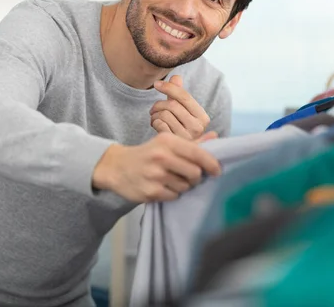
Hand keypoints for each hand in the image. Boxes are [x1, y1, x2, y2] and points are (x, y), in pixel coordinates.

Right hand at [92, 132, 220, 201]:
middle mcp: (161, 156)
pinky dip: (172, 194)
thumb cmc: (147, 154)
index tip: (217, 170)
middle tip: (190, 176)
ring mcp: (155, 175)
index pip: (197, 153)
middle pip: (195, 173)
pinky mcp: (150, 191)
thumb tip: (215, 136)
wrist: (116, 167)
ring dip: (184, 186)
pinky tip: (163, 187)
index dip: (211, 163)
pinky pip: (174, 196)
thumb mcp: (166, 143)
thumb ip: (192, 143)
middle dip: (196, 177)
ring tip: (172, 180)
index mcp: (167, 141)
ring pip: (185, 186)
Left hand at [150, 75, 210, 139]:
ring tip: (155, 118)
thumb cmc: (179, 127)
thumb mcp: (182, 110)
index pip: (184, 96)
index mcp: (203, 117)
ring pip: (164, 114)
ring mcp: (186, 138)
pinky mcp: (174, 143)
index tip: (156, 84)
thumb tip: (176, 77)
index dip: (169, 87)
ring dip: (155, 114)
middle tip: (154, 108)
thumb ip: (179, 93)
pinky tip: (155, 125)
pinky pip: (159, 125)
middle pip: (172, 105)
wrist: (176, 152)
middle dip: (159, 104)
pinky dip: (154, 122)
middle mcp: (198, 128)